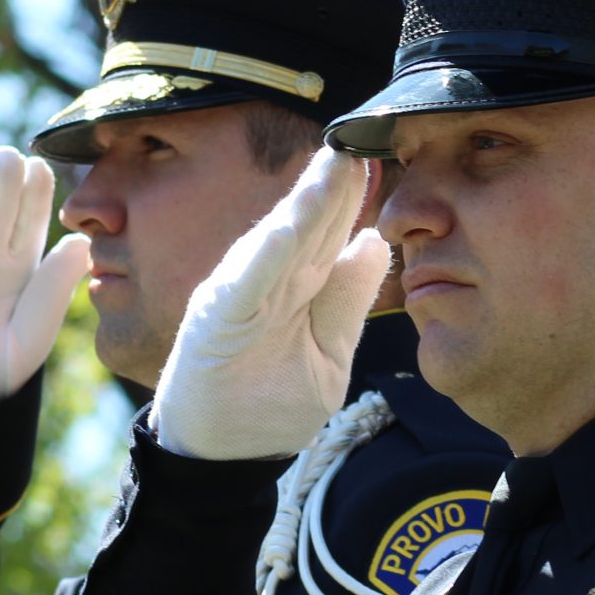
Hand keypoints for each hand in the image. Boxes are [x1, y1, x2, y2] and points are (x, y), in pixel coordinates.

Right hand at [155, 150, 392, 459]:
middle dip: (334, 184)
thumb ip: (347, 299)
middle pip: (308, 227)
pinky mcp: (216, 324)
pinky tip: (284, 231)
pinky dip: (263, 259)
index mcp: (294, 287)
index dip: (352, 195)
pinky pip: (244, 288)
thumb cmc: (267, 402)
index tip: (378, 153)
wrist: (216, 455)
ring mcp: (239, 300)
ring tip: (332, 167)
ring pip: (278, 244)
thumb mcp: (327, 352)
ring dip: (305, 206)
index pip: (329, 233)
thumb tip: (375, 241)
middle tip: (361, 139)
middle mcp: (266, 283)